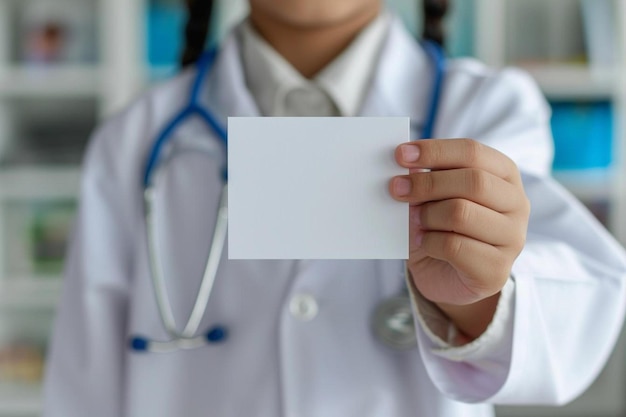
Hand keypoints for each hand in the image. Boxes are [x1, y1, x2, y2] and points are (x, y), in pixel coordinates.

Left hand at [389, 139, 529, 338]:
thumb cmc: (441, 228)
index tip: (400, 155)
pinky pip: (454, 246)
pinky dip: (430, 242)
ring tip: (416, 221)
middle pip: (473, 181)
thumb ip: (424, 178)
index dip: (435, 151)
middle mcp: (516, 203)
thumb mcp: (431, 198)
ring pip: (462, 213)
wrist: (446, 277)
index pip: (472, 152)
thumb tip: (406, 166)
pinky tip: (424, 243)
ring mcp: (511, 238)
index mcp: (504, 174)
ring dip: (427, 216)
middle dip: (427, 183)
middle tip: (396, 188)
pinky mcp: (497, 269)